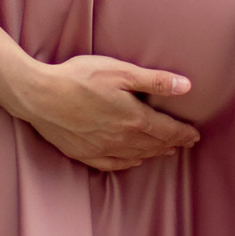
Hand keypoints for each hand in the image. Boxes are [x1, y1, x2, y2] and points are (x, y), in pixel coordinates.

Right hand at [12, 51, 199, 173]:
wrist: (39, 96)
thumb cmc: (79, 78)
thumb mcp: (120, 71)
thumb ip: (155, 81)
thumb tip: (187, 87)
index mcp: (134, 118)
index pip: (167, 130)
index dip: (183, 134)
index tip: (194, 136)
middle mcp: (122, 139)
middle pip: (154, 145)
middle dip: (172, 144)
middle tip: (185, 143)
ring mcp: (102, 149)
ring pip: (137, 155)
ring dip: (154, 153)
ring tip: (165, 151)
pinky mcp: (85, 153)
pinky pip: (114, 164)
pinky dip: (129, 163)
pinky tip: (133, 160)